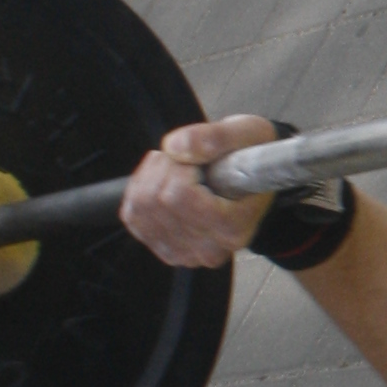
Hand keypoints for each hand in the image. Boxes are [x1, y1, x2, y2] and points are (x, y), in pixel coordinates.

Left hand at [119, 115, 275, 267]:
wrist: (254, 177)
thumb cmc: (251, 157)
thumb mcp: (245, 133)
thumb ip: (215, 137)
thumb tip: (176, 147)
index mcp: (234, 227)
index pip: (180, 196)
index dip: (180, 167)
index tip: (197, 158)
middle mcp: (210, 249)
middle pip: (156, 202)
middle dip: (164, 168)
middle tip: (187, 159)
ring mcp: (186, 253)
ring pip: (140, 209)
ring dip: (150, 178)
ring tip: (176, 168)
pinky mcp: (166, 249)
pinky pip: (133, 217)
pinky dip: (139, 191)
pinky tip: (162, 182)